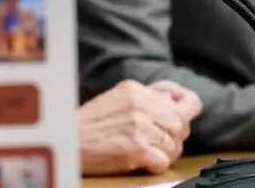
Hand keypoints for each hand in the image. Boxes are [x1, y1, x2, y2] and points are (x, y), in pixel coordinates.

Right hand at [78, 79, 199, 175]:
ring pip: (175, 145)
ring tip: (146, 152)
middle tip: (158, 142)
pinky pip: (163, 162)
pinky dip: (155, 165)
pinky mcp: (136, 149)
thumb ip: (146, 98)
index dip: (188, 109)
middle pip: (181, 125)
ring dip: (164, 153)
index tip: (184, 115)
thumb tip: (176, 101)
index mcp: (136, 90)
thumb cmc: (89, 123)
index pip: (184, 100)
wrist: (66, 141)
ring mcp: (139, 127)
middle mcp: (140, 105)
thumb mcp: (117, 98)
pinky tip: (140, 161)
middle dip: (174, 137)